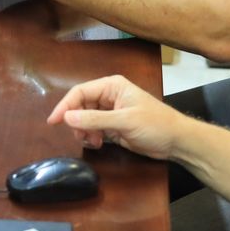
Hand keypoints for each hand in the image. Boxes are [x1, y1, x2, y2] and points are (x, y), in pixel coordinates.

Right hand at [46, 75, 185, 160]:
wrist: (176, 142)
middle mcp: (109, 96)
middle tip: (80, 137)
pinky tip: (99, 144)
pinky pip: (94, 128)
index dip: (65, 106)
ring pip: (85, 119)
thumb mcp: (124, 121)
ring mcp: (111, 112)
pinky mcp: (113, 126)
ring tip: (94, 142)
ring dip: (84, 131)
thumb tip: (66, 118)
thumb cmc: (154, 125)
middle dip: (76, 121)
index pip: (80, 92)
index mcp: (112, 86)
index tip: (53, 122)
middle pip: (80, 106)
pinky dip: (92, 136)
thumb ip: (94, 119)